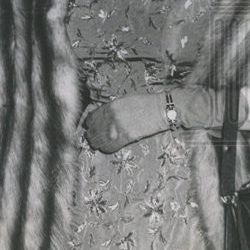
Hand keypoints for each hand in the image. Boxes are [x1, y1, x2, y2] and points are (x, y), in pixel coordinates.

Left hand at [84, 87, 219, 152]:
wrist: (159, 109)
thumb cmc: (143, 103)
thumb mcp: (122, 101)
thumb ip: (109, 109)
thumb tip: (100, 118)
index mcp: (108, 107)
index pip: (89, 119)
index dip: (90, 125)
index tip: (92, 127)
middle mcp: (109, 118)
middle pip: (92, 132)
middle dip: (92, 135)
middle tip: (95, 138)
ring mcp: (116, 129)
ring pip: (98, 141)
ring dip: (98, 143)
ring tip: (100, 143)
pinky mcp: (125, 138)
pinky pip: (109, 148)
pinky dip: (107, 148)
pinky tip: (109, 147)